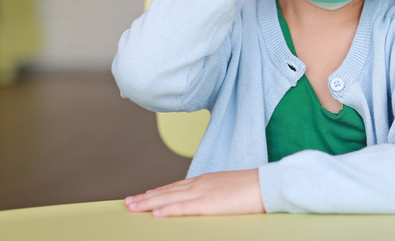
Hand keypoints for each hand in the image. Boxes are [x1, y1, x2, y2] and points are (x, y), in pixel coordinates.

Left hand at [124, 169, 264, 216]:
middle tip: (128, 202)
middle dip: (147, 197)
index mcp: (205, 180)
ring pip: (169, 197)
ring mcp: (203, 193)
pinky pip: (183, 207)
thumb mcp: (228, 189)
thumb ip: (214, 194)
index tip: (144, 195)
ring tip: (133, 206)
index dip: (158, 191)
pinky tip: (155, 212)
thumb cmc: (252, 188)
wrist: (266, 184)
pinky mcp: (208, 203)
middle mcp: (200, 184)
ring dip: (149, 202)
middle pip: (167, 191)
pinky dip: (168, 209)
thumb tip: (209, 201)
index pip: (175, 187)